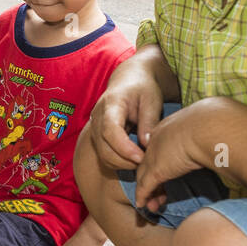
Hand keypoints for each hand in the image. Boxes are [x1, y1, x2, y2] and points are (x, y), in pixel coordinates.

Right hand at [87, 54, 165, 169]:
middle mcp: (97, 117)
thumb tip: (146, 145)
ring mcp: (95, 128)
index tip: (141, 157)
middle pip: (103, 148)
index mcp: (110, 104)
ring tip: (142, 161)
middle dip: (125, 161)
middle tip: (146, 162)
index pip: (110, 130)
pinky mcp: (98, 137)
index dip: (124, 148)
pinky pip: (105, 156)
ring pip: (103, 155)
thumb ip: (149, 122)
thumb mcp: (151, 100)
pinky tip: (134, 159)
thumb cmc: (142, 88)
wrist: (129, 81)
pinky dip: (119, 162)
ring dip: (122, 164)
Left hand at [129, 99, 224, 216]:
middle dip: (150, 179)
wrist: (211, 127)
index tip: (166, 174)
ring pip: (144, 176)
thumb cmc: (218, 124)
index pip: (159, 148)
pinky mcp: (156, 170)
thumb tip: (222, 142)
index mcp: (170, 126)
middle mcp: (158, 139)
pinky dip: (143, 197)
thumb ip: (207, 135)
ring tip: (152, 206)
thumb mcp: (210, 127)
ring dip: (148, 193)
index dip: (160, 162)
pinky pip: (145, 187)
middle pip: (148, 162)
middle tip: (156, 194)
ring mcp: (155, 155)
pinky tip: (143, 205)